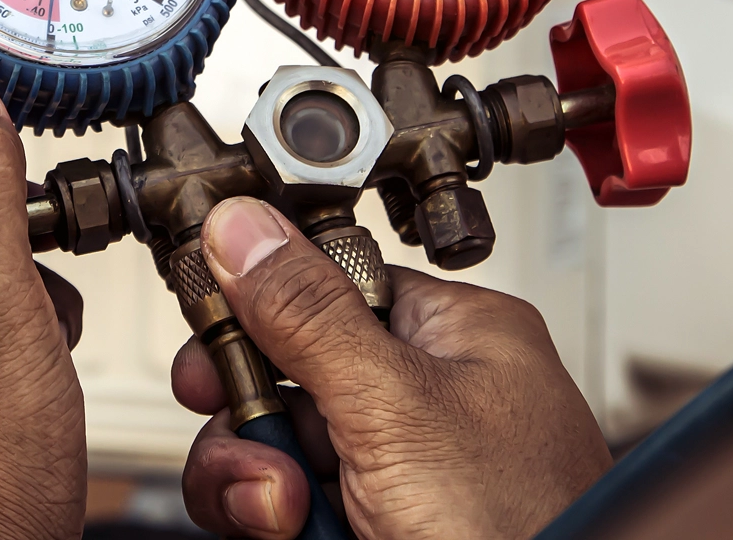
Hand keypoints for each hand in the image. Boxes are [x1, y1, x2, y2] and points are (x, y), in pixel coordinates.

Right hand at [176, 198, 608, 539]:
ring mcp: (396, 467)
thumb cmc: (526, 529)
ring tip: (286, 513)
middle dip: (251, 408)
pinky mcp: (369, 524)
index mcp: (454, 335)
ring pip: (272, 440)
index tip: (206, 320)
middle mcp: (424, 395)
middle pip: (284, 365)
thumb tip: (243, 224)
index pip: (326, 278)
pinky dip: (268, 519)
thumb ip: (307, 314)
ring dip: (254, 476)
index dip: (259, 301)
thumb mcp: (396, 408)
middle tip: (241, 423)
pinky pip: (281, 501)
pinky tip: (292, 534)